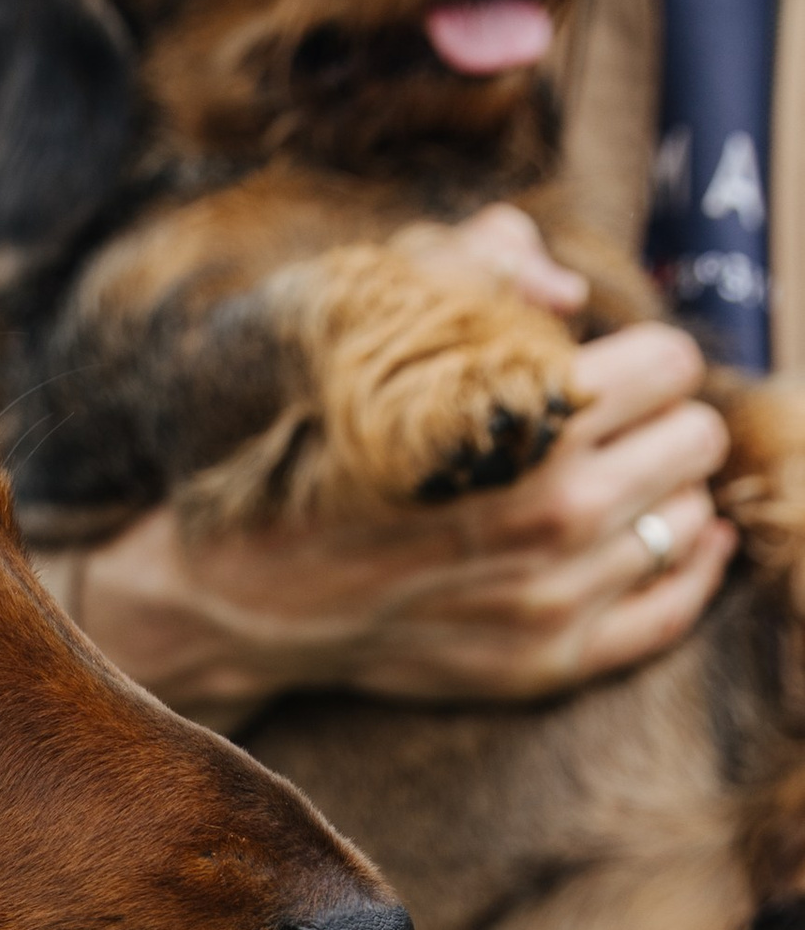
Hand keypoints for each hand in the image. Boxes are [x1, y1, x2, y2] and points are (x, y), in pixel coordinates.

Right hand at [77, 314, 733, 729]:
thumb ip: (479, 266)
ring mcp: (552, 597)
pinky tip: (657, 535)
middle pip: (694, 437)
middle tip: (598, 426)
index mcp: (517, 415)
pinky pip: (673, 610)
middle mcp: (551, 510)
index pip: (669, 362)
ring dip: (657, 491)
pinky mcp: (543, 662)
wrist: (235, 590)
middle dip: (653, 418)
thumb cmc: (301, 445)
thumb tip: (568, 292)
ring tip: (599, 481)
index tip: (588, 366)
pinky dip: (683, 567)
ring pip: (691, 517)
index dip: (627, 352)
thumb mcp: (360, 318)